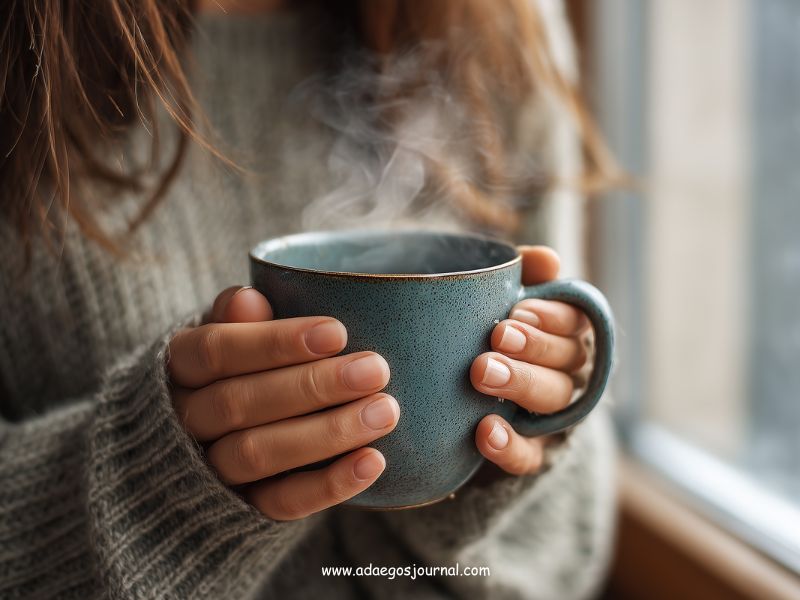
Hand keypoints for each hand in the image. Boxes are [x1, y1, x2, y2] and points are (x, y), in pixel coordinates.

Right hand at [168, 286, 398, 519]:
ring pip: (257, 454)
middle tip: (375, 370)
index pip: (215, 351)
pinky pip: (280, 502)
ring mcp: (209, 470)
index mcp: (177, 367)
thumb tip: (248, 299)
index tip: (338, 332)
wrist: (214, 436)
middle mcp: (184, 421)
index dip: (275, 342)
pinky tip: (373, 461)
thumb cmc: (238, 366)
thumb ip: (240, 320)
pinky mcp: (241, 508)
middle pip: (238, 403)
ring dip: (327, 433)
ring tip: (384, 411)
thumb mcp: (232, 333)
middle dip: (312, 386)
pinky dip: (329, 485)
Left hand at [470, 246, 589, 476]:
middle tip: (497, 337)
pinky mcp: (529, 452)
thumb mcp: (494, 299)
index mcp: (561, 333)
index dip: (552, 316)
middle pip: (566, 360)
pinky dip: (510, 445)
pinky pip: (530, 456)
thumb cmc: (477, 333)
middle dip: (533, 347)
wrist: (444, 399)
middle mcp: (564, 373)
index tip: (518, 310)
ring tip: (481, 373)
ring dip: (520, 385)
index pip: (574, 321)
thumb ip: (521, 276)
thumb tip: (548, 259)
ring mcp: (549, 416)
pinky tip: (484, 431)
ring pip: (552, 401)